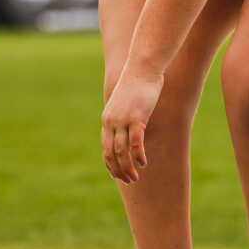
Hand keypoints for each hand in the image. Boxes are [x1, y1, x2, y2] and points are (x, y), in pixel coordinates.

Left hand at [101, 65, 163, 183]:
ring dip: (127, 167)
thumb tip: (132, 128)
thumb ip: (126, 117)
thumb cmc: (138, 84)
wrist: (142, 68)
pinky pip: (135, 143)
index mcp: (108, 119)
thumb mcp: (128, 103)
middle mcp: (111, 121)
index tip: (116, 175)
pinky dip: (138, 156)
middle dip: (118, 170)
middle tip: (128, 181)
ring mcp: (123, 120)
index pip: (105, 147)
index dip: (110, 164)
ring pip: (121, 151)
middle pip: (111, 153)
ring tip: (135, 177)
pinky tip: (143, 163)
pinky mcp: (136, 118)